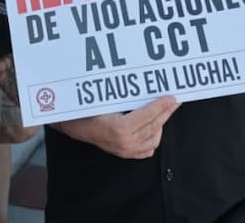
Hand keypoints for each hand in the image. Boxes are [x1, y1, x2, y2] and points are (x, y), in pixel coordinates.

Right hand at [56, 96, 179, 158]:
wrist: (70, 124)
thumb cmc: (84, 110)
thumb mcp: (104, 100)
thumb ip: (126, 98)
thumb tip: (147, 89)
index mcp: (120, 129)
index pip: (149, 116)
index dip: (162, 105)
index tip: (172, 97)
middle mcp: (125, 143)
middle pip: (155, 127)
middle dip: (166, 112)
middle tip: (174, 101)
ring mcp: (125, 151)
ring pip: (154, 139)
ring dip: (161, 125)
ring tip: (164, 111)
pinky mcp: (124, 154)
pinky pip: (146, 150)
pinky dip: (153, 138)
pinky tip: (154, 127)